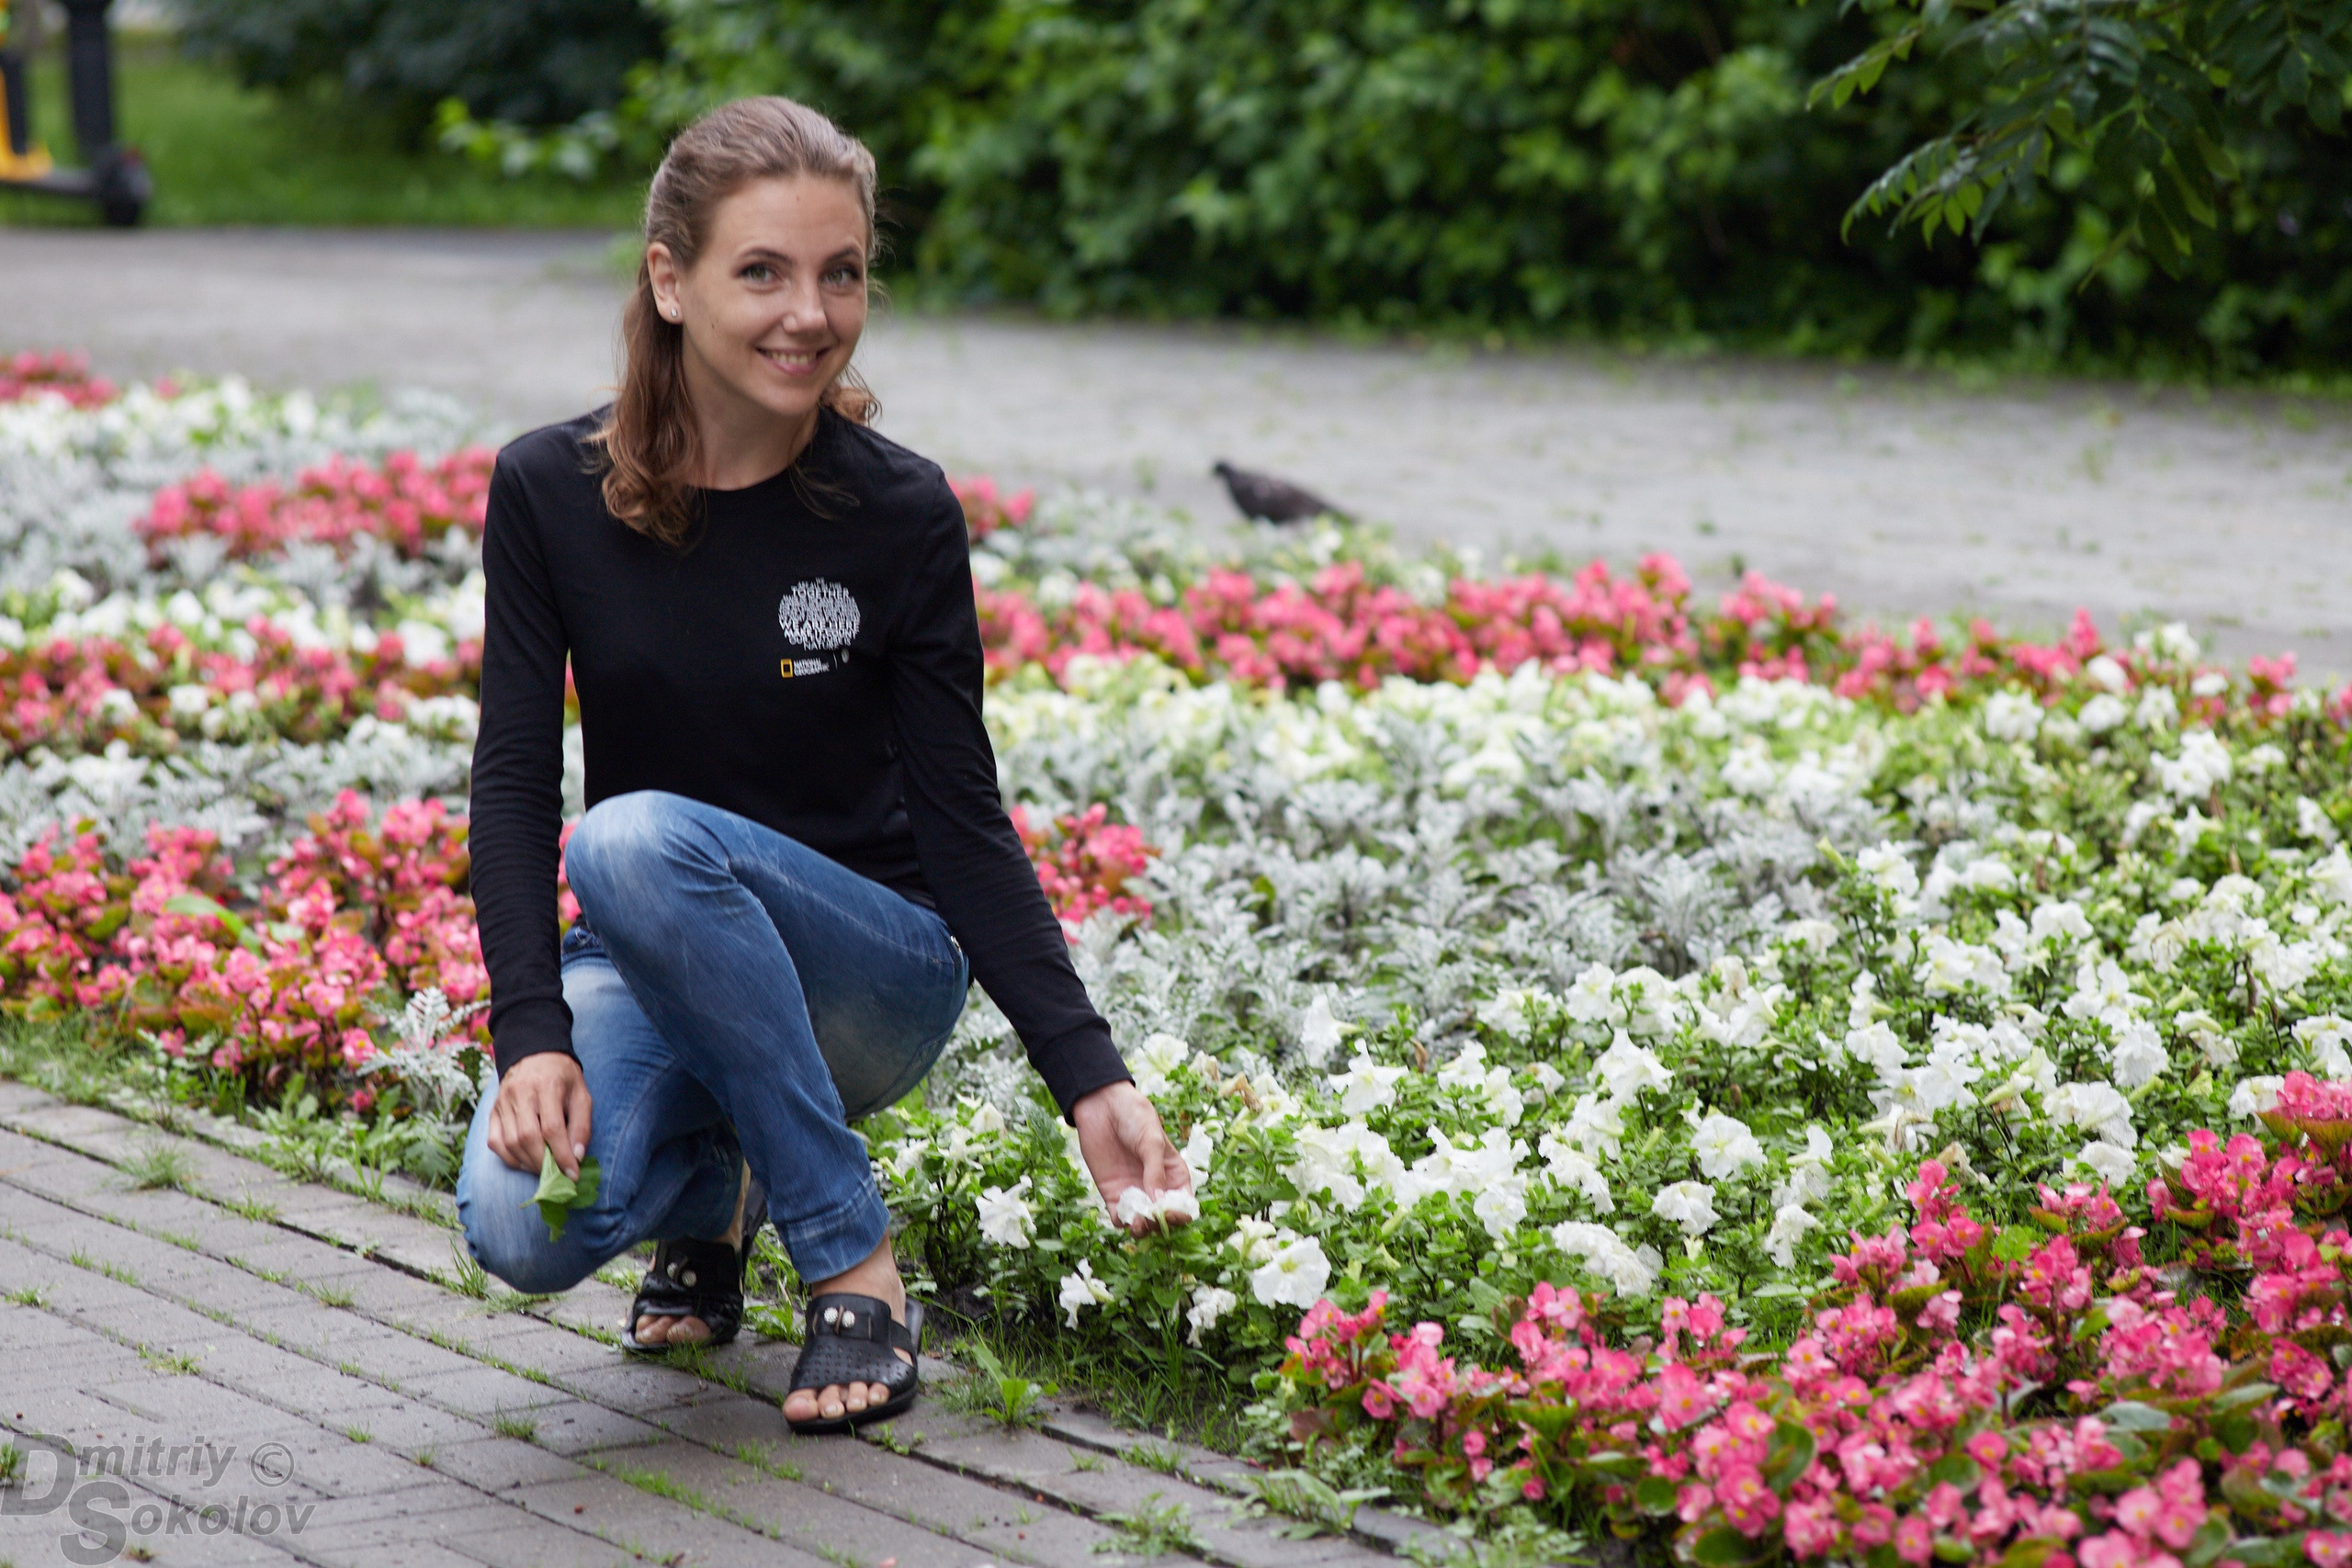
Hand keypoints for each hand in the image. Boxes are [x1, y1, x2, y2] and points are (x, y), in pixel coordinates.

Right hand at [487, 1053, 592, 1177]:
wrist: (535, 1055)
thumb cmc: (563, 1077)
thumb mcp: (581, 1094)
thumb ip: (582, 1125)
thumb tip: (576, 1157)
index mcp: (546, 1085)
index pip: (552, 1128)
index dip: (562, 1155)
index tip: (573, 1173)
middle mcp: (520, 1093)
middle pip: (527, 1137)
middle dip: (544, 1163)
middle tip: (557, 1175)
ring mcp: (502, 1102)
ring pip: (510, 1143)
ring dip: (528, 1163)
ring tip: (544, 1169)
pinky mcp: (493, 1110)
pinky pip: (495, 1142)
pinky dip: (509, 1158)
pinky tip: (525, 1162)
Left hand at [1071, 1080, 1189, 1235]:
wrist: (1102, 1105)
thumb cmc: (1134, 1117)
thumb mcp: (1150, 1141)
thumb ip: (1155, 1172)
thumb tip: (1159, 1204)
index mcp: (1174, 1174)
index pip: (1183, 1203)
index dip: (1180, 1213)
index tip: (1170, 1213)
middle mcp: (1156, 1186)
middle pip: (1163, 1217)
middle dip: (1159, 1224)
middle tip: (1149, 1219)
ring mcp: (1134, 1190)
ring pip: (1142, 1221)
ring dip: (1141, 1228)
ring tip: (1136, 1223)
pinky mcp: (1112, 1192)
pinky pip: (1119, 1216)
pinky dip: (1121, 1222)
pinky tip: (1121, 1216)